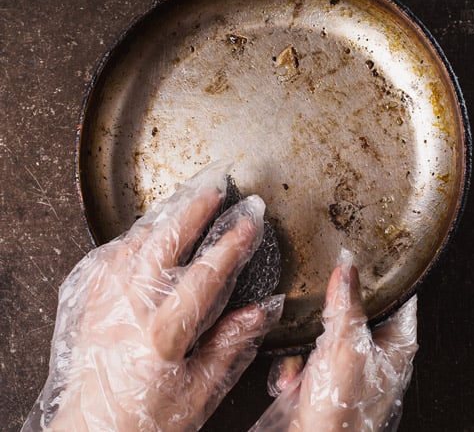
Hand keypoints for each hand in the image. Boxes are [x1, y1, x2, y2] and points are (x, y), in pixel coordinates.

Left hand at [22, 161, 283, 430]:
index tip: (250, 221)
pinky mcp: (90, 304)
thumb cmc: (147, 422)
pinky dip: (133, 238)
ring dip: (163, 217)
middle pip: (165, 242)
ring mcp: (106, 302)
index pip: (207, 273)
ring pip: (135, 242)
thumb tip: (261, 310)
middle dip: (193, 209)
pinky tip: (145, 233)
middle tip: (213, 187)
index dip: (233, 243)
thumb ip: (230, 345)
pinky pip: (111, 256)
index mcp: (164, 332)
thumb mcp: (200, 392)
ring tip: (184, 201)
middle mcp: (131, 308)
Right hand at [252, 250, 417, 431]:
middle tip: (318, 318)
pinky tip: (297, 379)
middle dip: (327, 316)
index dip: (378, 275)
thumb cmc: (342, 408)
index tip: (358, 259)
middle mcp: (379, 351)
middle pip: (355, 310)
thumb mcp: (343, 345)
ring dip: (308, 346)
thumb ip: (345, 304)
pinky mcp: (333, 376)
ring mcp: (355, 364)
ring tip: (305, 364)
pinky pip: (315, 353)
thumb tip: (346, 267)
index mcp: (396, 342)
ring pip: (329, 330)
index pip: (397, 295)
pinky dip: (301, 364)